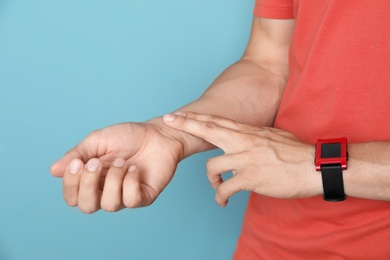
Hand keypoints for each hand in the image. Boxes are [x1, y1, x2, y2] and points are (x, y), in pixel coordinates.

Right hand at [50, 119, 183, 212]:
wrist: (157, 133)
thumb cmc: (127, 136)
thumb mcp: (97, 141)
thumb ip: (76, 155)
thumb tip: (53, 171)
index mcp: (92, 179)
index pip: (72, 196)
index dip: (71, 184)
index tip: (78, 162)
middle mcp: (106, 191)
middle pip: (86, 207)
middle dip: (88, 185)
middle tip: (97, 163)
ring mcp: (125, 195)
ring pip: (109, 205)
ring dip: (113, 180)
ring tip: (122, 162)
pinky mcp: (144, 196)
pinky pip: (131, 200)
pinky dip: (130, 183)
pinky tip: (134, 169)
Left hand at [163, 112, 321, 206]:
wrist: (313, 166)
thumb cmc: (296, 152)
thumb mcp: (272, 135)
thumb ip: (254, 135)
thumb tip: (245, 137)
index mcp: (248, 132)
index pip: (216, 121)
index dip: (194, 117)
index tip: (177, 114)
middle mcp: (243, 142)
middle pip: (207, 130)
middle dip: (185, 126)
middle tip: (168, 124)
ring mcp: (245, 159)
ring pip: (212, 168)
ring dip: (211, 181)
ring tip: (217, 187)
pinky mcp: (250, 179)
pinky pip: (225, 188)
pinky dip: (220, 197)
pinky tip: (223, 202)